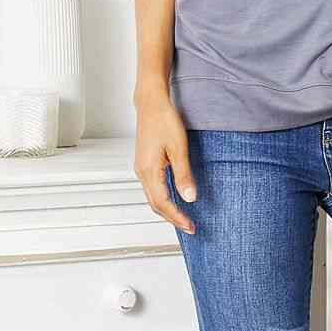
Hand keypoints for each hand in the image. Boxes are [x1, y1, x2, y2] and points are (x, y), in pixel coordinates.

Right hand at [134, 97, 196, 234]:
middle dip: (172, 219)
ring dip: (167, 210)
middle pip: (155, 205)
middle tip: (190, 227)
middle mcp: (142, 172)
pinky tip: (174, 199)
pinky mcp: (144, 164)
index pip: (163, 203)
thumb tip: (189, 198)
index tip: (190, 226)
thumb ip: (183, 174)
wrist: (150, 103)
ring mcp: (141, 168)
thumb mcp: (178, 148)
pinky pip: (152, 189)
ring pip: (153, 198)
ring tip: (183, 218)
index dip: (177, 217)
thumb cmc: (164, 120)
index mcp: (149, 170)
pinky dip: (163, 199)